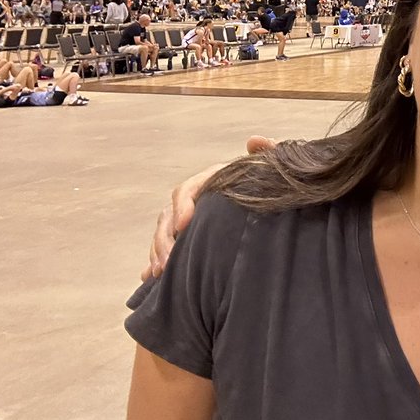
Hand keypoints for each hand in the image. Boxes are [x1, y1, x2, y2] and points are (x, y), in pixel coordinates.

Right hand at [140, 136, 278, 279]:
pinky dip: (155, 261)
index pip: (187, 190)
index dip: (182, 205)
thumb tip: (255, 140)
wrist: (270, 196)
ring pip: (164, 233)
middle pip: (169, 216)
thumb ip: (266, 153)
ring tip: (159, 273)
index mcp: (210, 181)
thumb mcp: (269, 168)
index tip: (185, 224)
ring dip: (158, 252)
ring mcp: (189, 218)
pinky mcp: (188, 236)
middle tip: (168, 261)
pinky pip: (166, 248)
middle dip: (164, 239)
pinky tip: (149, 279)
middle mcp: (195, 199)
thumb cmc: (267, 183)